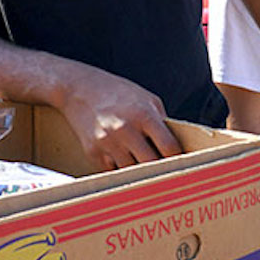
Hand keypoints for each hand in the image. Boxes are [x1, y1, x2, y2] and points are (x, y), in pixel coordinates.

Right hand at [55, 61, 181, 169]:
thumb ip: (161, 121)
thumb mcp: (147, 98)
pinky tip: (122, 156)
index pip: (169, 147)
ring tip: (141, 161)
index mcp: (144, 115)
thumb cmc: (117, 91)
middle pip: (151, 164)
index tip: (179, 161)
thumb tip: (175, 145)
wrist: (80, 88)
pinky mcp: (92, 152)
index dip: (177, 157)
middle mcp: (126, 130)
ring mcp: (107, 142)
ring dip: (138, 169)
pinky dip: (120, 167)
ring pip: (131, 171)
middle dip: (159, 168)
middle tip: (164, 170)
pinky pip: (113, 170)